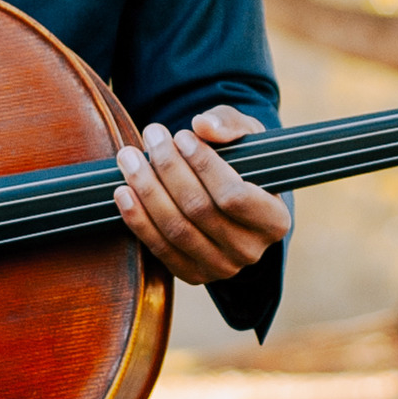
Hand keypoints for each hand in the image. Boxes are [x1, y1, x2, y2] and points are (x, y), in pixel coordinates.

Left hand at [111, 105, 289, 285]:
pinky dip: (138, 220)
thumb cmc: (243, 165)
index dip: (205, 165)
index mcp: (274, 220)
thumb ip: (230, 124)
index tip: (182, 135)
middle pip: (200, 210)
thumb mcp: (248, 138)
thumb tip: (204, 125)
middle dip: (169, 168)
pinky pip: (160, 249)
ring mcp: (221, 268)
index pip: (235, 196)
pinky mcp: (192, 274)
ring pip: (177, 230)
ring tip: (130, 158)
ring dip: (147, 190)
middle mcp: (251, 251)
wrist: (232, 202)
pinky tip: (123, 192)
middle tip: (151, 135)